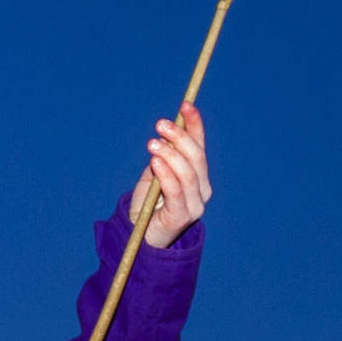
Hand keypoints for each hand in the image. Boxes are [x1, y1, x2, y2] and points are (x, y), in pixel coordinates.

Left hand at [129, 108, 210, 247]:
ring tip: (152, 144)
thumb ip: (163, 155)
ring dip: (170, 155)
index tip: (185, 105)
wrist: (139, 234)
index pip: (200, 145)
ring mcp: (195, 204)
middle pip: (196, 157)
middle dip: (180, 137)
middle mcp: (202, 188)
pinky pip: (176, 192)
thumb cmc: (147, 202)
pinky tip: (155, 163)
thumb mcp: (154, 171)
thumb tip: (167, 133)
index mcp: (198, 174)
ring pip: (188, 173)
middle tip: (161, 124)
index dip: (195, 124)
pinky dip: (166, 175)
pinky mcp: (183, 216)